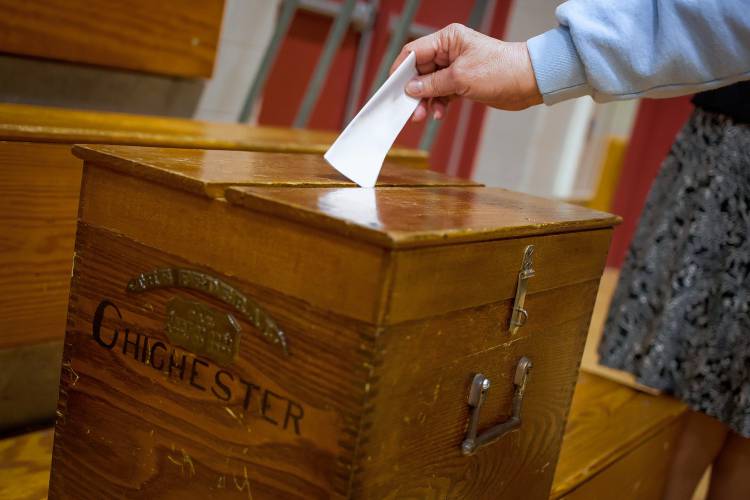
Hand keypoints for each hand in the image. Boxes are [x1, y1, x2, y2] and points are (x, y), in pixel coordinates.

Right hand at [390, 23, 542, 121]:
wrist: (529, 81)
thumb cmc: (501, 70)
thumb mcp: (461, 78)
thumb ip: (433, 84)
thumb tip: (411, 88)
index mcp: (448, 39)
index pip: (414, 52)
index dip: (401, 70)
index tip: (392, 88)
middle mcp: (450, 51)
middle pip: (420, 71)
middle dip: (414, 91)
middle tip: (409, 109)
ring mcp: (456, 67)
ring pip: (430, 85)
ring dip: (425, 101)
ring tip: (423, 116)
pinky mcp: (463, 83)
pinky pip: (442, 94)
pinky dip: (439, 104)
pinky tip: (439, 114)